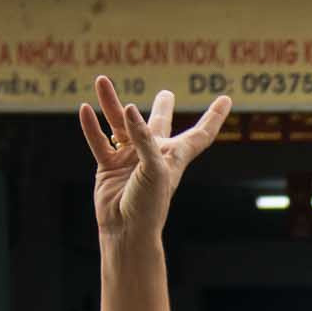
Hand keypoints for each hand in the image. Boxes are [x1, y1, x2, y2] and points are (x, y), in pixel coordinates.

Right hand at [80, 77, 230, 239]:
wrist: (127, 230)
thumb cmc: (149, 206)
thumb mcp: (154, 171)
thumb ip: (144, 140)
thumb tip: (130, 109)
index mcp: (174, 157)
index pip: (200, 134)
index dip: (214, 116)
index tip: (226, 99)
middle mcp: (153, 155)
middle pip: (159, 125)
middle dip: (163, 108)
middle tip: (167, 92)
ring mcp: (130, 160)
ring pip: (120, 125)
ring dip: (111, 104)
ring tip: (102, 80)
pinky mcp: (109, 166)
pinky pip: (99, 140)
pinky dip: (91, 126)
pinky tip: (85, 109)